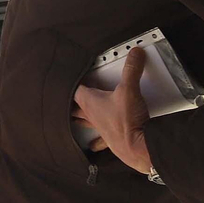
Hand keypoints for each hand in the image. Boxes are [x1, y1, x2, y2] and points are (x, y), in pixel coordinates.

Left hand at [73, 49, 152, 173]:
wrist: (138, 149)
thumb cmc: (127, 122)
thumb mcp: (130, 90)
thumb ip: (131, 70)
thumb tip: (134, 54)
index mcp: (90, 103)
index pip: (73, 90)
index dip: (70, 82)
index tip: (67, 78)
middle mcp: (91, 116)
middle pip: (75, 107)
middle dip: (71, 102)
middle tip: (65, 99)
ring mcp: (100, 129)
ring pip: (85, 122)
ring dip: (81, 119)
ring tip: (74, 118)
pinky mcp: (111, 140)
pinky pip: (100, 139)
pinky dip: (96, 140)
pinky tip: (92, 146)